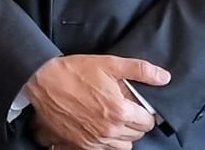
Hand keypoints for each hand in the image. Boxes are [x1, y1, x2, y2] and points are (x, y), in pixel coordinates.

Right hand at [25, 54, 169, 149]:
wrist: (41, 81)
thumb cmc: (72, 72)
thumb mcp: (108, 63)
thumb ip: (139, 70)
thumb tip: (163, 77)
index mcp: (119, 111)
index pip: (148, 122)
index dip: (144, 112)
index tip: (136, 106)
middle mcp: (109, 129)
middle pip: (137, 135)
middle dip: (134, 122)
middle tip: (124, 109)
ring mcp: (94, 139)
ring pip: (123, 146)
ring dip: (122, 134)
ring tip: (113, 119)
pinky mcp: (80, 143)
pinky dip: (107, 141)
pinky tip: (100, 127)